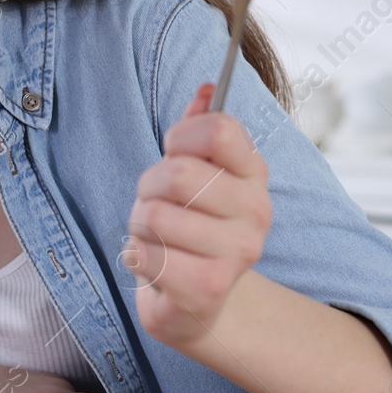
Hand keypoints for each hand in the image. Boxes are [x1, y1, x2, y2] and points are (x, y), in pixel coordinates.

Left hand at [123, 81, 272, 352]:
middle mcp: (255, 212)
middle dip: (148, 186)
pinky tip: (154, 263)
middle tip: (155, 203)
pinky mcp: (207, 289)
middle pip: (177, 173)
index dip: (181, 135)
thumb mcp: (199, 175)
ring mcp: (236, 254)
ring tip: (156, 237)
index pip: (219, 129)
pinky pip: (147, 256)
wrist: (201, 304)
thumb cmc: (192, 228)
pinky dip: (136, 256)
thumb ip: (200, 129)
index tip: (173, 152)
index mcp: (254, 175)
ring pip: (155, 216)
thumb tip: (206, 88)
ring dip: (139, 225)